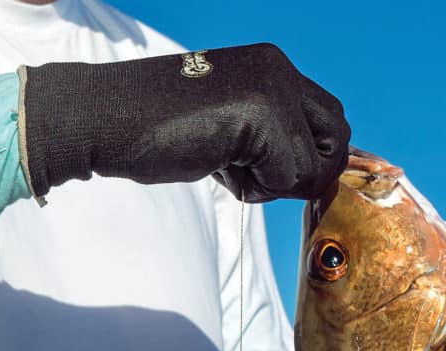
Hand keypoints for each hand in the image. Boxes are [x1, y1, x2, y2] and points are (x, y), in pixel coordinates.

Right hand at [20, 44, 350, 201]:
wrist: (108, 118)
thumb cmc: (158, 129)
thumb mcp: (227, 125)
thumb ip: (267, 137)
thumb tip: (307, 174)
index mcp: (272, 66)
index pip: (329, 118)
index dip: (313, 158)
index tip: (275, 175)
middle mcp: (279, 70)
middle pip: (337, 139)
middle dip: (308, 174)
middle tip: (260, 178)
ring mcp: (272, 91)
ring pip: (313, 166)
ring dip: (275, 185)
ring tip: (230, 169)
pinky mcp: (260, 118)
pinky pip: (287, 178)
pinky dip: (257, 189)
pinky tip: (220, 169)